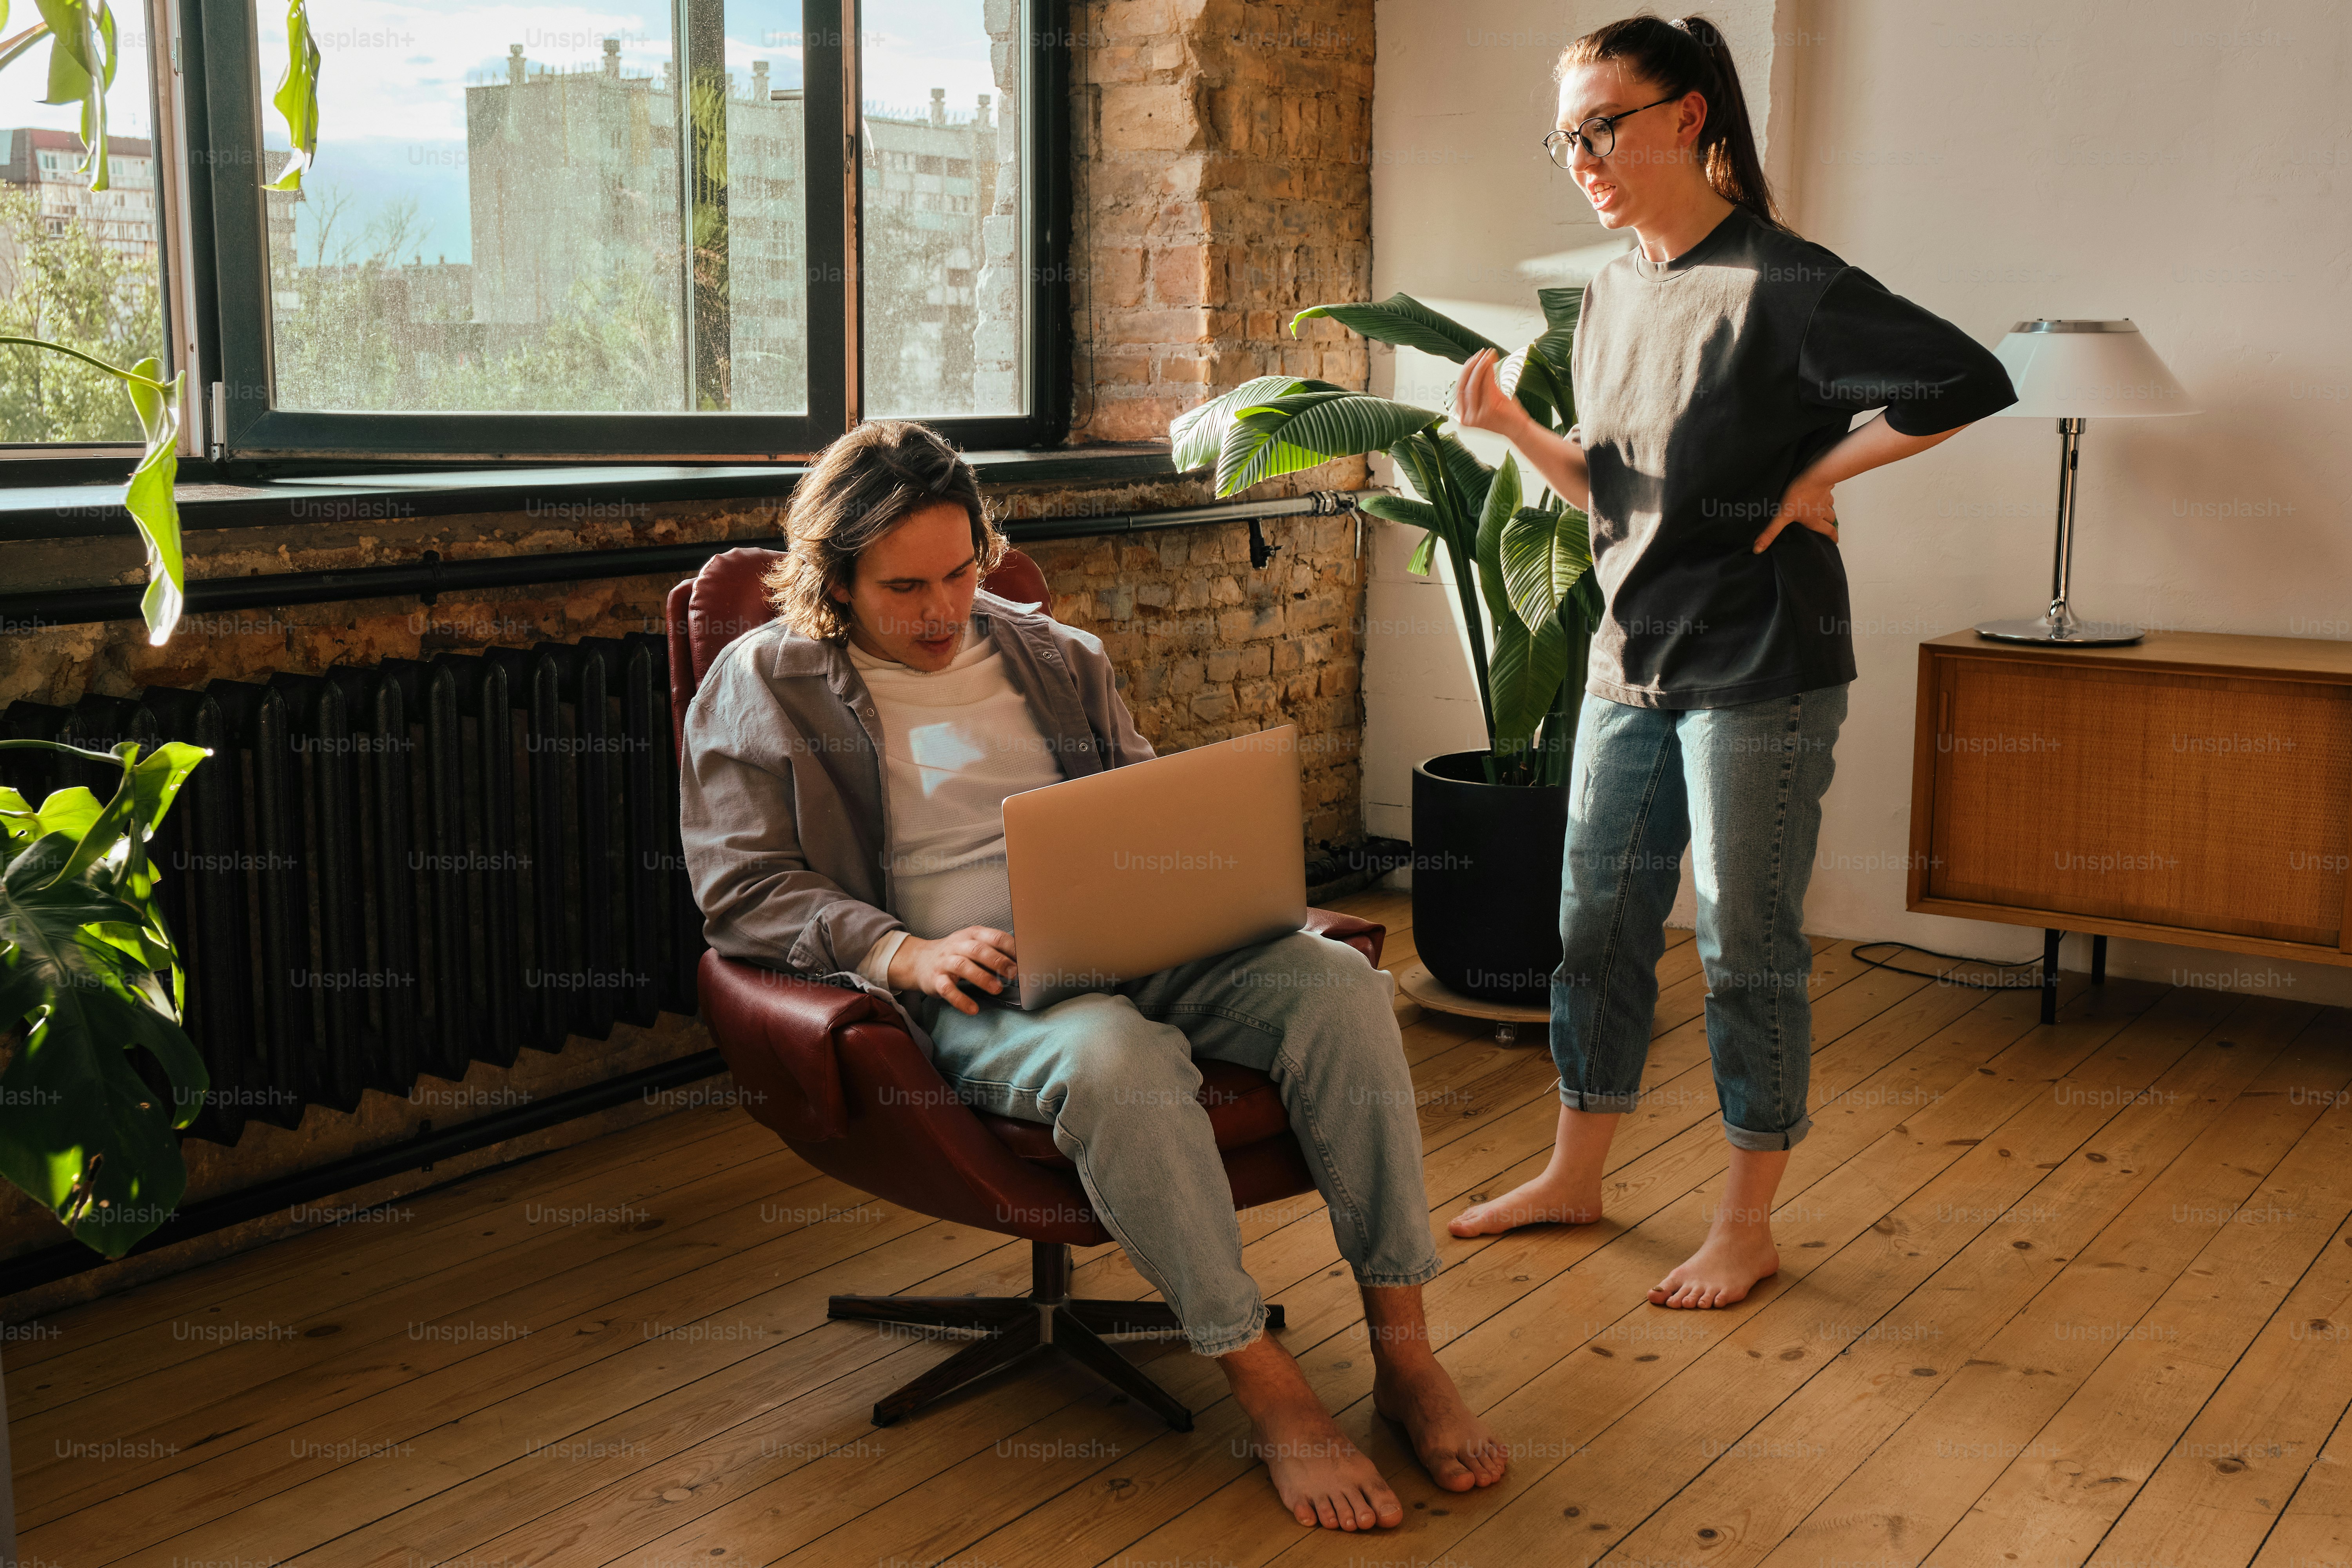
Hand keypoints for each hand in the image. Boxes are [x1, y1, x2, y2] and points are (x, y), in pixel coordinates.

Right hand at [889, 926, 1017, 1014]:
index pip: (994, 936)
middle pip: (978, 950)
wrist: (920, 960)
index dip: (1010, 947)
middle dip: (998, 961)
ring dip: (981, 978)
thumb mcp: (973, 945)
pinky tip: (973, 1009)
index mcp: (972, 935)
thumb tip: (1023, 961)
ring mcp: (945, 962)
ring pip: (962, 966)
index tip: (1025, 959)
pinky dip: (960, 999)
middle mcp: (957, 945)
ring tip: (997, 989)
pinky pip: (947, 989)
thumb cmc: (956, 953)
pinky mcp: (935, 979)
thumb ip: (994, 950)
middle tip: (1014, 974)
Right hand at [1453, 348, 1528, 438]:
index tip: (1472, 359)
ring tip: (1487, 355)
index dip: (1465, 372)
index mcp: (1463, 417)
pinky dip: (1488, 370)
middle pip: (1463, 386)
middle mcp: (1466, 418)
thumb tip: (1475, 364)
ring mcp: (1477, 415)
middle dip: (1471, 367)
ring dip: (1480, 366)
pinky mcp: (1489, 410)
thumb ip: (1478, 388)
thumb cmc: (1504, 414)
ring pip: (1473, 384)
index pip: (1459, 389)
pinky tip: (1491, 360)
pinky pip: (1486, 384)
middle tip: (1479, 354)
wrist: (1518, 429)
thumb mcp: (1487, 400)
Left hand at [1753, 471, 1838, 552]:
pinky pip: (1830, 489)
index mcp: (1814, 520)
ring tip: (1824, 508)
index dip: (1832, 537)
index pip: (1827, 531)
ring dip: (1829, 507)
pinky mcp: (1826, 484)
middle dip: (1830, 523)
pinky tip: (1825, 488)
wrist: (1814, 474)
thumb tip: (1758, 549)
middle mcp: (1823, 510)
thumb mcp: (1782, 516)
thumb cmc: (1798, 496)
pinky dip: (1828, 490)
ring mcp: (1826, 496)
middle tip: (1829, 525)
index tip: (1835, 541)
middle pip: (1831, 519)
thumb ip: (1771, 532)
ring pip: (1831, 504)